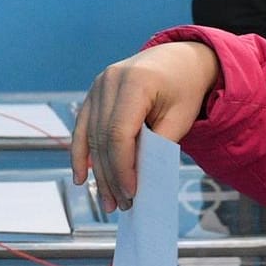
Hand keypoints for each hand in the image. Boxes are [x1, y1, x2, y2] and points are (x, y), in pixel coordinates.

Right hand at [71, 42, 220, 211]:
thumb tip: (137, 180)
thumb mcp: (180, 117)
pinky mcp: (94, 93)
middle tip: (121, 205)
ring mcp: (98, 85)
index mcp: (136, 82)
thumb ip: (159, 145)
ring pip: (92, 137)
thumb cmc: (184, 90)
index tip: (130, 193)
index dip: (122, 167)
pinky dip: (81, 154)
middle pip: (103, 138)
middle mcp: (110, 80)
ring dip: (98, 172)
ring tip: (109, 200)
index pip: (120, 133)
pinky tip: (82, 178)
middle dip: (111, 175)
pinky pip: (84, 127)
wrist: (178, 60)